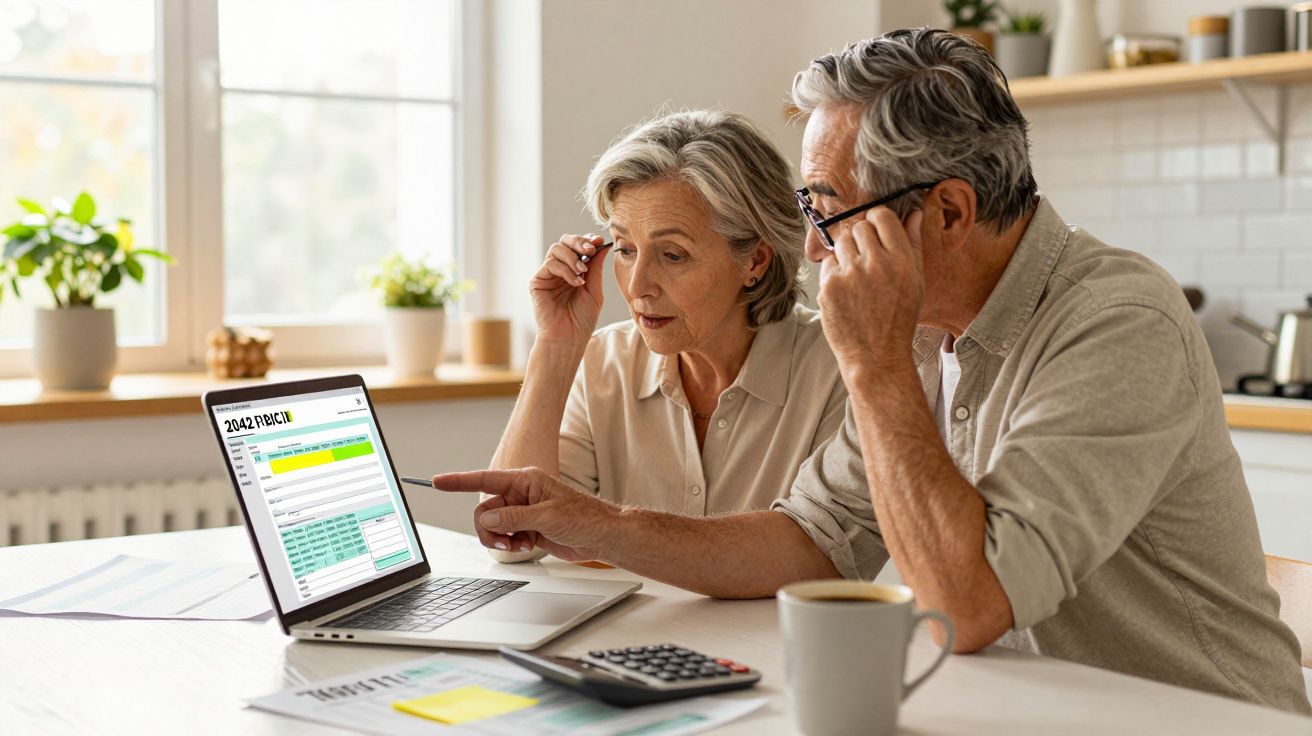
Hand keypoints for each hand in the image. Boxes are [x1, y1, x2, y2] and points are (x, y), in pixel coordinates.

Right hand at [431, 468, 616, 562]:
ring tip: (519, 545)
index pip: (485, 479)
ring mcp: (523, 512)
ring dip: (500, 539)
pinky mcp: (527, 528)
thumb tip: (486, 519)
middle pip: (485, 510)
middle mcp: (521, 494)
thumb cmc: (584, 517)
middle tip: (504, 542)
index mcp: (525, 480)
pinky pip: (504, 536)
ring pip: (492, 526)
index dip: (459, 481)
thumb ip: (514, 518)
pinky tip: (526, 546)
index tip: (437, 481)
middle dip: (489, 529)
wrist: (602, 537)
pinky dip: (509, 545)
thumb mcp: (547, 517)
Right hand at [530, 234, 608, 347]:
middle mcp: (560, 270)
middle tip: (590, 250)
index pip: (578, 247)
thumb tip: (602, 245)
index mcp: (574, 270)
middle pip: (565, 242)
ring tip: (583, 271)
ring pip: (556, 249)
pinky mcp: (537, 281)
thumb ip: (595, 268)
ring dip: (572, 256)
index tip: (599, 242)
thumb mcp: (594, 290)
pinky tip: (576, 282)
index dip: (588, 241)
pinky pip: (550, 264)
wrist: (568, 339)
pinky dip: (565, 270)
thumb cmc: (582, 320)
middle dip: (579, 242)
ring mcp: (548, 275)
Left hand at [818, 208, 924, 375]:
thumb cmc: (898, 318)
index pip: (882, 216)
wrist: (876, 355)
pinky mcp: (829, 287)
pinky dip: (835, 273)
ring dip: (847, 254)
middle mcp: (875, 264)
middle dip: (862, 238)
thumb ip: (913, 244)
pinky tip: (847, 291)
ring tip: (857, 277)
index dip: (877, 219)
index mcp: (901, 260)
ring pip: (841, 242)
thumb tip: (915, 213)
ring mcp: (849, 275)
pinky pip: (828, 264)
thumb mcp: (916, 282)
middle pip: (859, 227)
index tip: (875, 229)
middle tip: (867, 258)